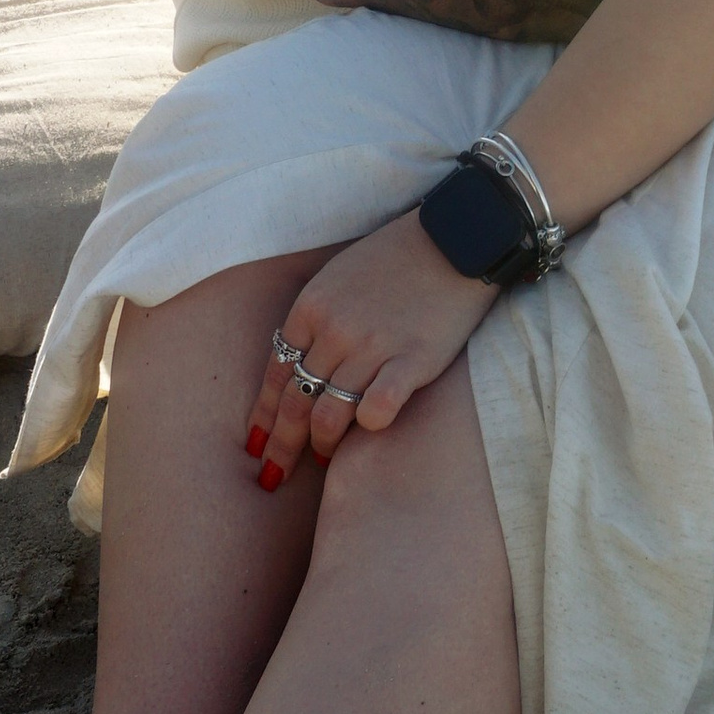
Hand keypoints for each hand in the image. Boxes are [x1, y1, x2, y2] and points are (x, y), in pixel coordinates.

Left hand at [244, 210, 496, 483]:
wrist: (456, 238)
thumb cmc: (396, 258)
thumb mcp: (338, 276)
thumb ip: (317, 320)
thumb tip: (298, 367)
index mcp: (310, 309)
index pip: (276, 374)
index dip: (264, 415)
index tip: (257, 444)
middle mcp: (334, 331)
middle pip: (295, 401)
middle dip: (281, 444)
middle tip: (273, 475)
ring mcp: (373, 347)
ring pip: (330, 413)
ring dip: (321, 443)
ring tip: (322, 459)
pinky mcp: (412, 361)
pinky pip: (377, 409)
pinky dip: (368, 425)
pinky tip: (369, 431)